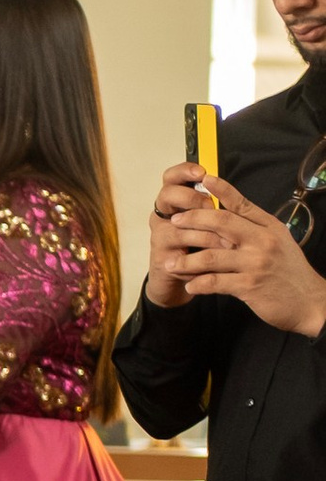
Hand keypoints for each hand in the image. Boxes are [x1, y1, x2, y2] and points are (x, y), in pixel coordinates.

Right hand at [143, 158, 217, 307]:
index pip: (173, 177)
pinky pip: (183, 249)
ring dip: (206, 229)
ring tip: (227, 239)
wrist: (187, 285)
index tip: (202, 172)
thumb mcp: (208, 225)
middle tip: (210, 206)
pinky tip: (219, 254)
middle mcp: (164, 215)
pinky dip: (204, 251)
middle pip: (168, 194)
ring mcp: (160, 235)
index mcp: (176, 202)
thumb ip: (214, 208)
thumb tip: (231, 191)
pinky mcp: (163, 257)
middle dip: (192, 198)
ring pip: (180, 224)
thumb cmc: (201, 250)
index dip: (184, 171)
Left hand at [158, 174, 325, 338]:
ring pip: (211, 256)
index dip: (221, 190)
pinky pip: (215, 282)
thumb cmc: (290, 271)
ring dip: (187, 260)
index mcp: (268, 227)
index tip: (204, 179)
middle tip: (174, 223)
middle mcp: (262, 241)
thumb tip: (229, 213)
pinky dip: (198, 284)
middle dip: (193, 220)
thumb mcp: (279, 241)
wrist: (310, 302)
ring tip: (170, 263)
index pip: (242, 203)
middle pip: (220, 223)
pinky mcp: (249, 286)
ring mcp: (255, 264)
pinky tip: (189, 285)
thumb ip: (256, 228)